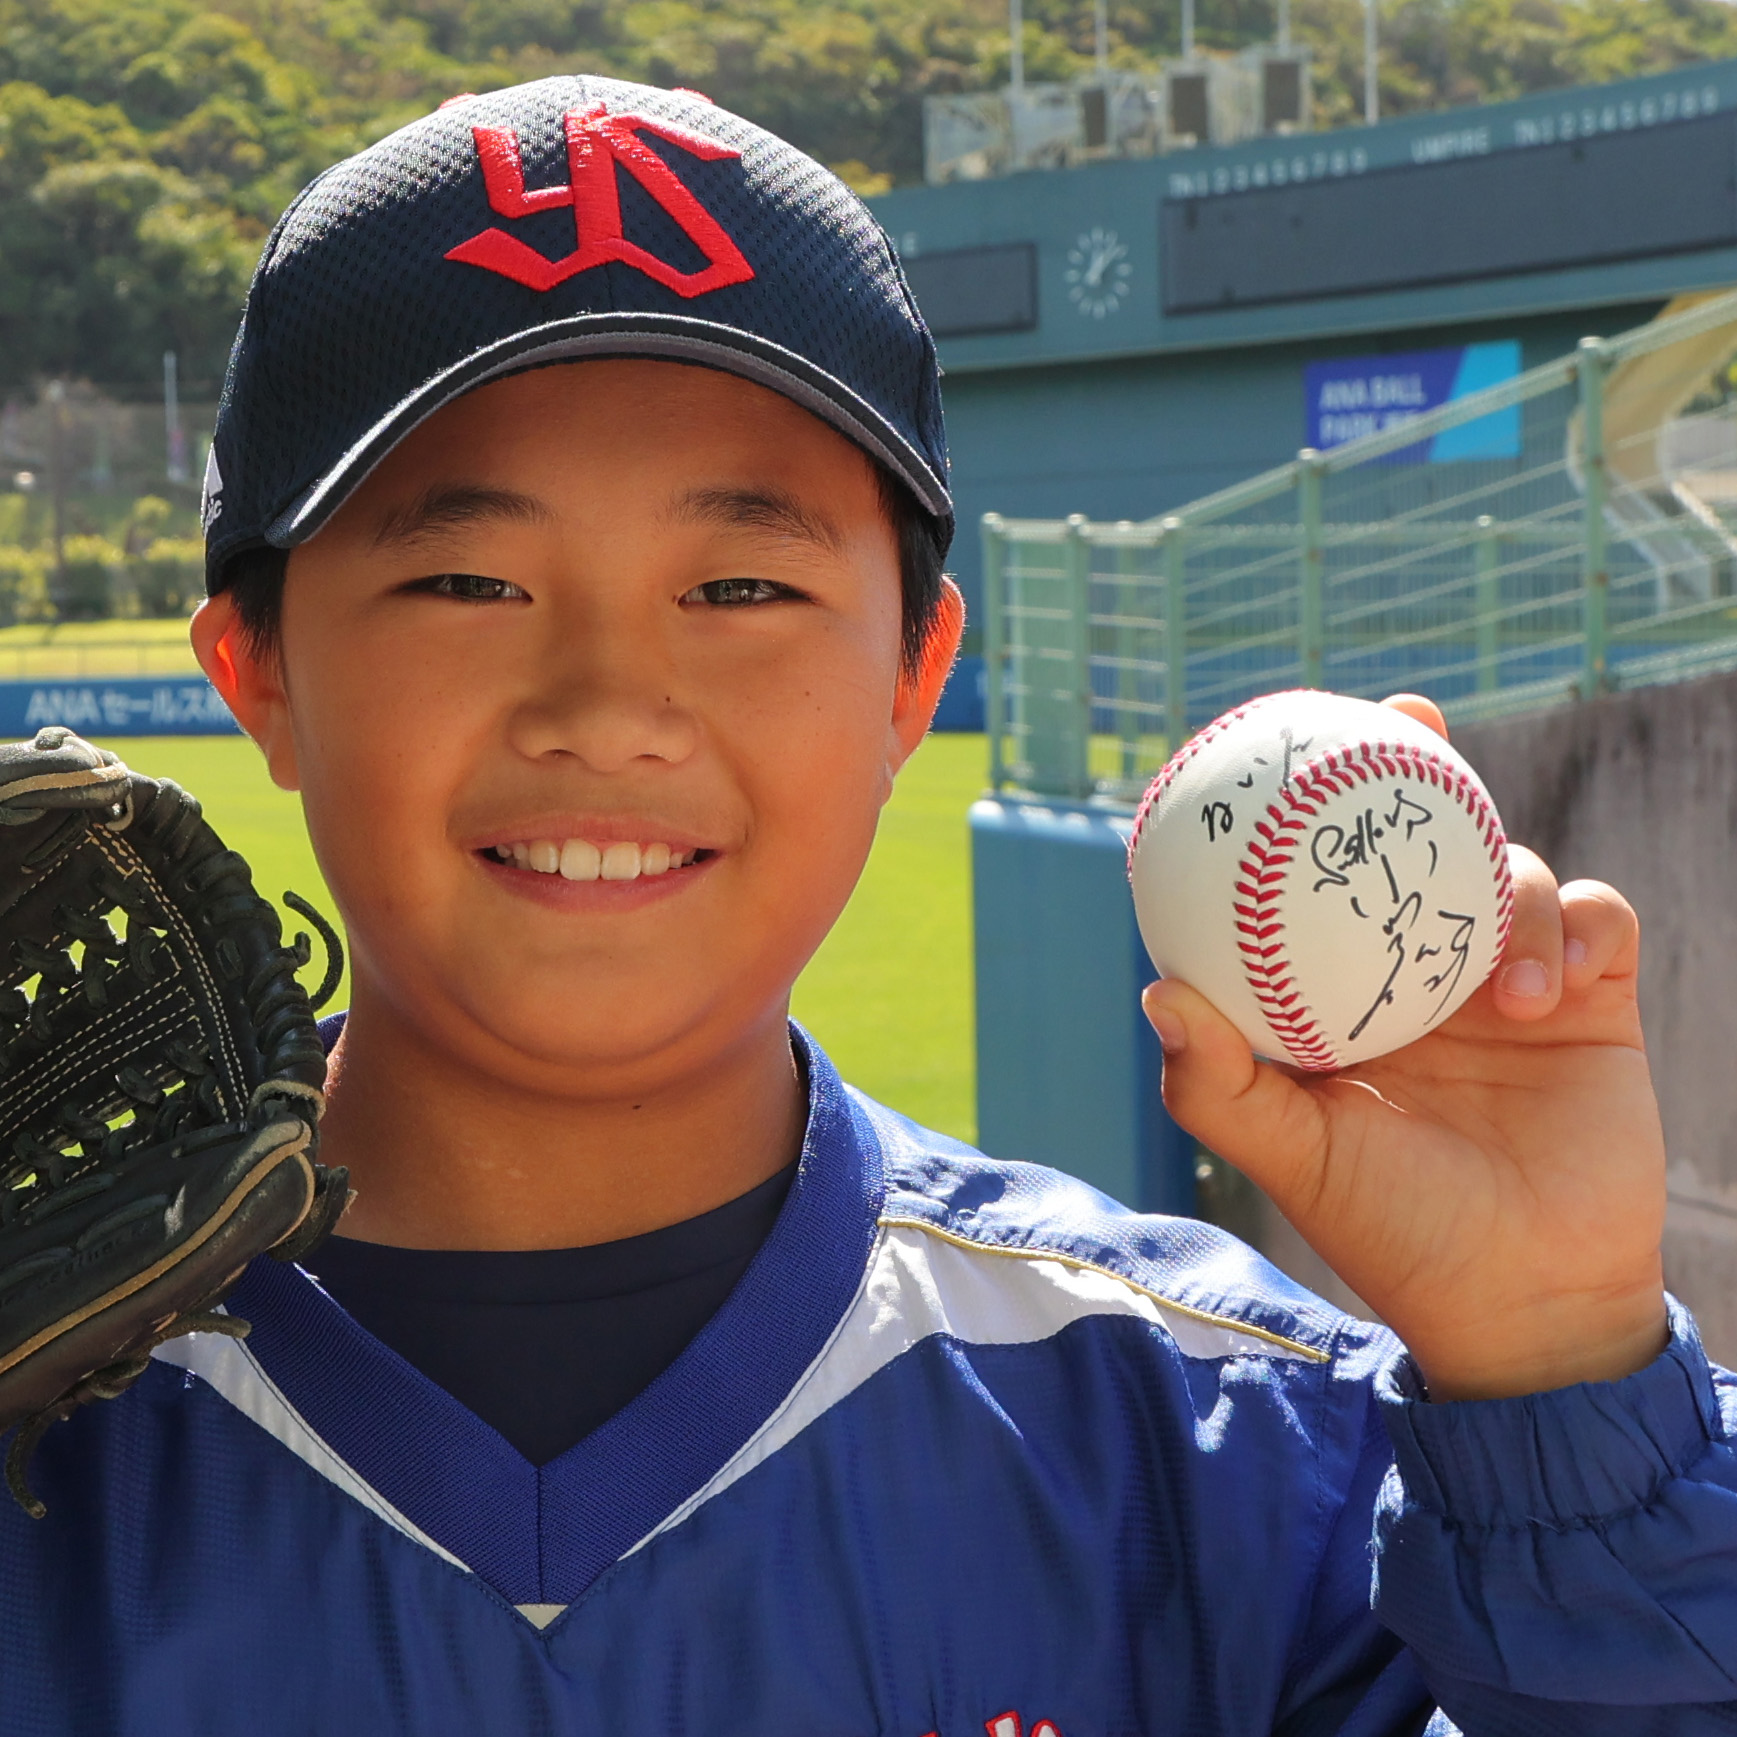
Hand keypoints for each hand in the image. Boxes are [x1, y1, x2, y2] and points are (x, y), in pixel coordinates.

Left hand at [1144, 696, 1668, 1399]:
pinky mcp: (1591, 1000)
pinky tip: (1555, 987)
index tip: (1283, 752)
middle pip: (1426, 846)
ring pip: (1512, 874)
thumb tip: (1159, 994)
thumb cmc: (1396, 1232)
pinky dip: (1577, 928)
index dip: (1308, 814)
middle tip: (1410, 721)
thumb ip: (1221, 1085)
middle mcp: (1422, 976)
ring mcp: (1508, 982)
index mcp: (1346, 997)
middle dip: (1422, 772)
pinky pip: (1597, 920)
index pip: (1321, 886)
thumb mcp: (1295, 1157)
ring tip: (1504, 996)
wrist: (1527, 1299)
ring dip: (1511, 902)